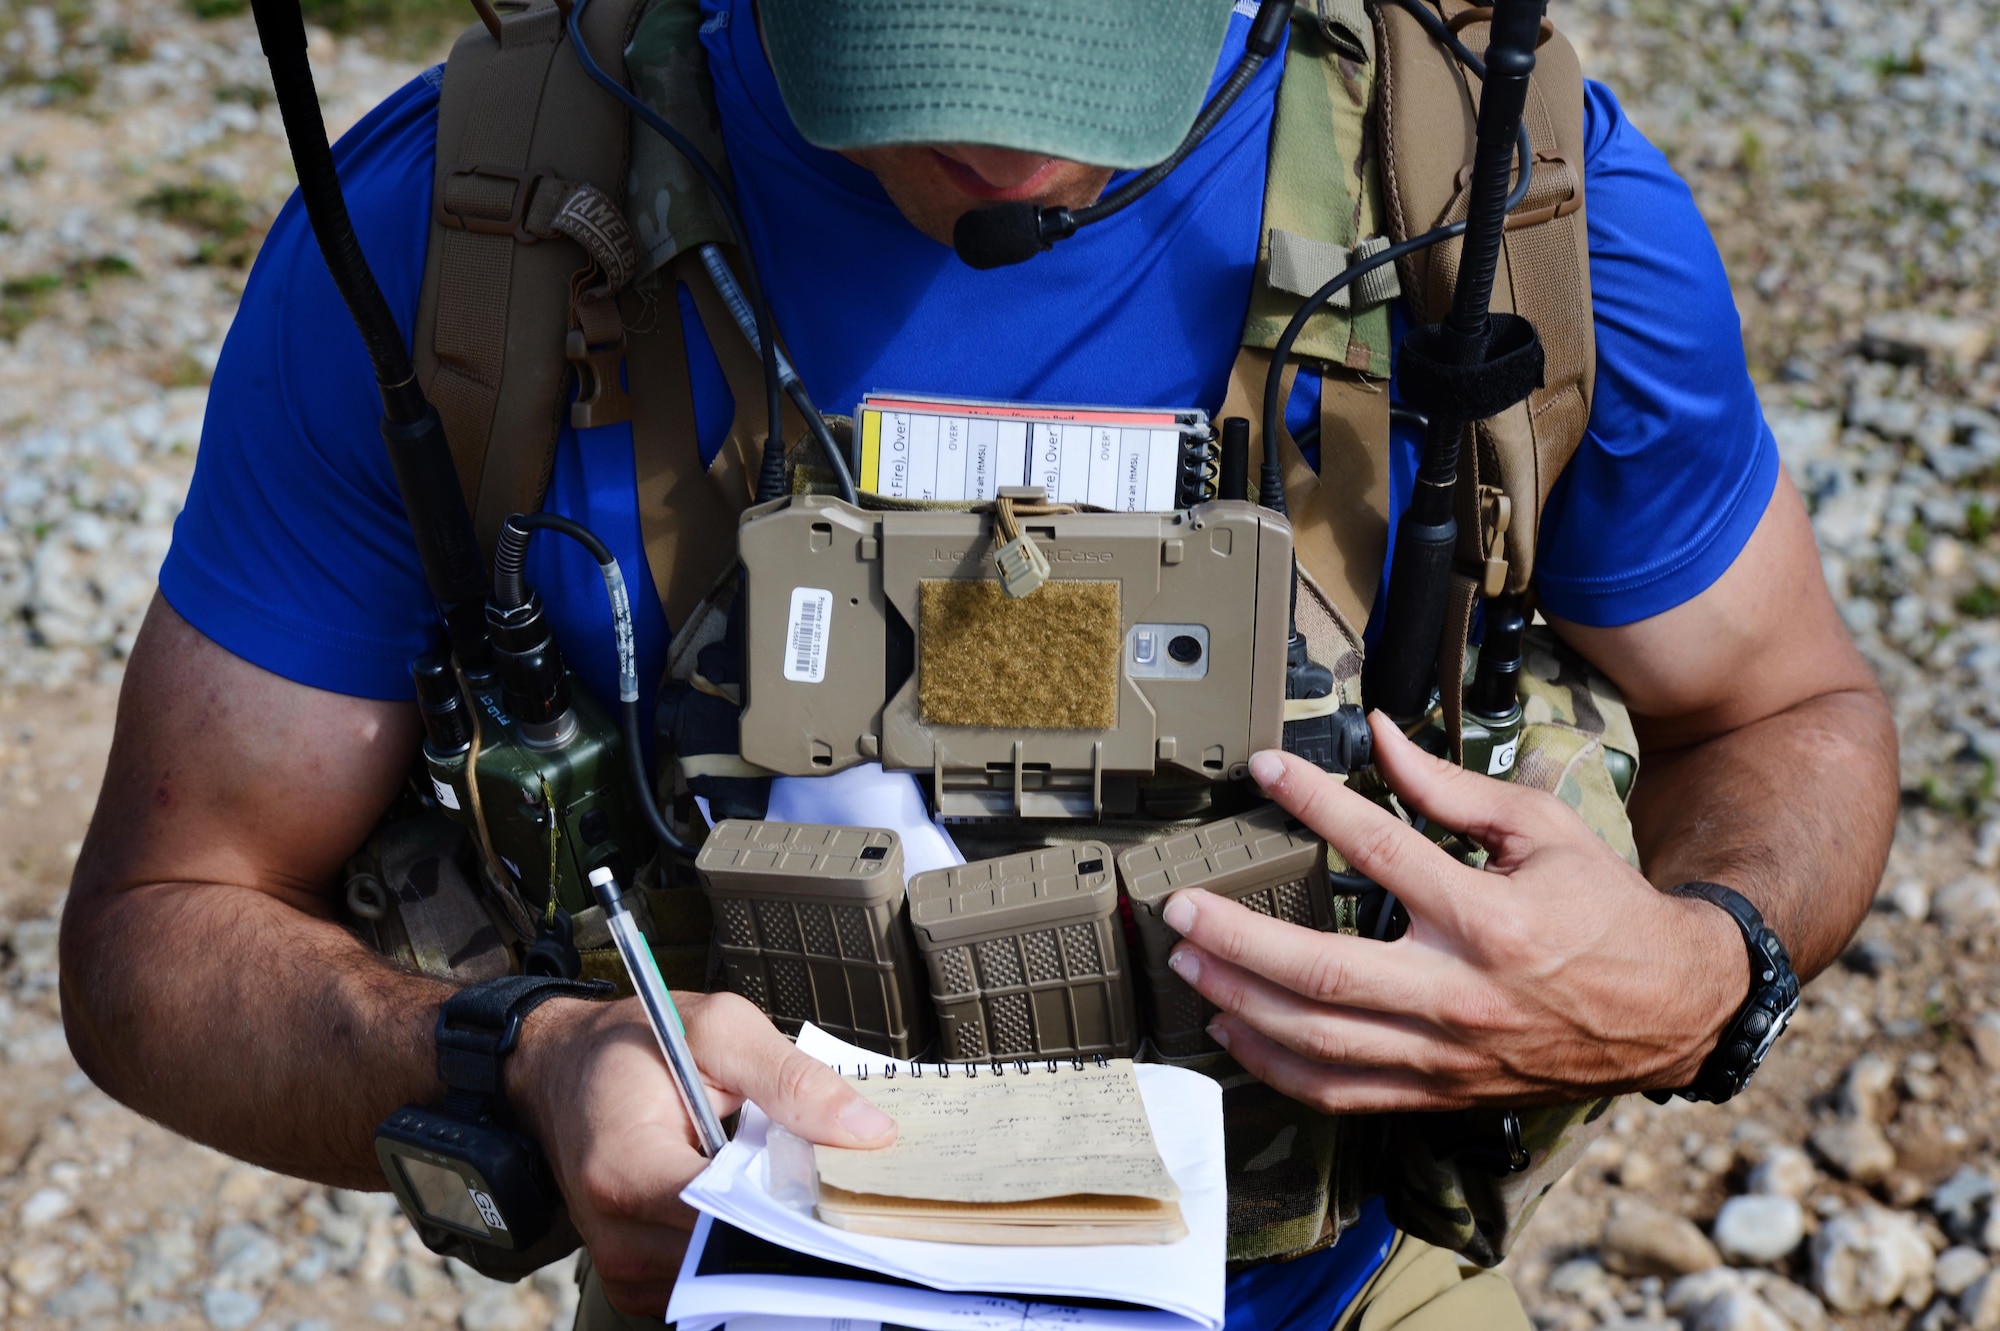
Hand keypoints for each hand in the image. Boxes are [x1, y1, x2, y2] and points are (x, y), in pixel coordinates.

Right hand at [506, 992, 894, 1315]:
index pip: (727, 1219)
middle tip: (837, 1195)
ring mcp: (622, 1267)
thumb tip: (869, 1132)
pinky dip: (739, 1251)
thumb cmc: (636, 1045)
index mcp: (627, 1168)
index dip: (795, 1210)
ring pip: (726, 1279)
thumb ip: (793, 1079)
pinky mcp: (634, 1281)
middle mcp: (617, 1233)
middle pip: (732, 1260)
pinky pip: (708, 1284)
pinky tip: (754, 1208)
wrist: (563, 1069)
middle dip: (792, 1232)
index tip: (847, 1196)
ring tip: (787, 1191)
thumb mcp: (719, 1029)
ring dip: (767, 1243)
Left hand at [1163, 714, 1748, 1111]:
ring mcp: (1445, 1054)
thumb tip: (1377, 736)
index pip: (1382, 851)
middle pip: (1325, 973)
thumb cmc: (1605, 912)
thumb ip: (1450, 788)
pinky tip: (1234, 1031)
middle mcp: (1461, 994)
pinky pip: (1341, 1092)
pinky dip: (1276, 1067)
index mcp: (1490, 919)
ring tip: (1187, 964)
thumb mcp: (1542, 830)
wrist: (1670, 1009)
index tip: (1264, 771)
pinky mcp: (1439, 1092)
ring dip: (1240, 1003)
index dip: (1315, 803)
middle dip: (1239, 939)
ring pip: (1321, 1042)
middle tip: (1181, 909)